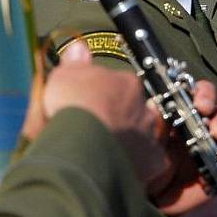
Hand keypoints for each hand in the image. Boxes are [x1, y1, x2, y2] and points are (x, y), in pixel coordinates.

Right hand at [35, 41, 163, 184]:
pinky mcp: (152, 160)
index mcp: (125, 83)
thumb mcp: (64, 76)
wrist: (83, 143)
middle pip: (134, 109)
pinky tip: (122, 168)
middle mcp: (143, 106)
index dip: (105, 95)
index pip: (120, 85)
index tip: (92, 104)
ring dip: (129, 140)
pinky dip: (140, 164)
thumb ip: (75, 63)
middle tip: (98, 129)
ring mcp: (149, 133)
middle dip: (120, 118)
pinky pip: (151, 161)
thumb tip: (79, 48)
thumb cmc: (72, 106)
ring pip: (143, 134)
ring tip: (107, 152)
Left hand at [149, 80, 216, 215]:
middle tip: (216, 133)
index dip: (206, 95)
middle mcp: (207, 128)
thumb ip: (152, 123)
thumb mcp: (144, 141)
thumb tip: (156, 103)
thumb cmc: (145, 163)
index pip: (204, 93)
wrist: (148, 199)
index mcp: (187, 114)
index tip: (201, 106)